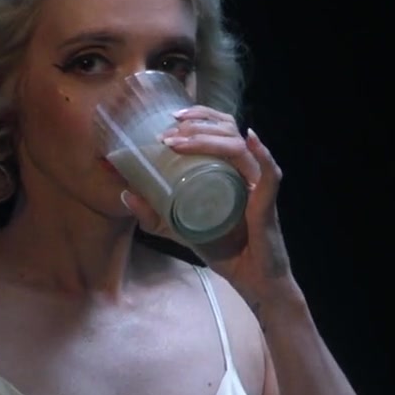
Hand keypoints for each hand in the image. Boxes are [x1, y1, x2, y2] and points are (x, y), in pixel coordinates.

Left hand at [119, 105, 293, 301]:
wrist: (249, 278)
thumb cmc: (221, 248)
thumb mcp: (178, 228)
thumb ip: (153, 215)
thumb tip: (124, 193)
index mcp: (228, 168)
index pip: (220, 129)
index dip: (199, 116)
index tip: (172, 118)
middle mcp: (245, 171)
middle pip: (228, 131)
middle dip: (197, 125)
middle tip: (169, 132)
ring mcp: (257, 186)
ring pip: (239, 147)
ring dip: (210, 139)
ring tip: (182, 140)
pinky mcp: (267, 205)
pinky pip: (269, 175)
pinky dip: (262, 155)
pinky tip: (251, 139)